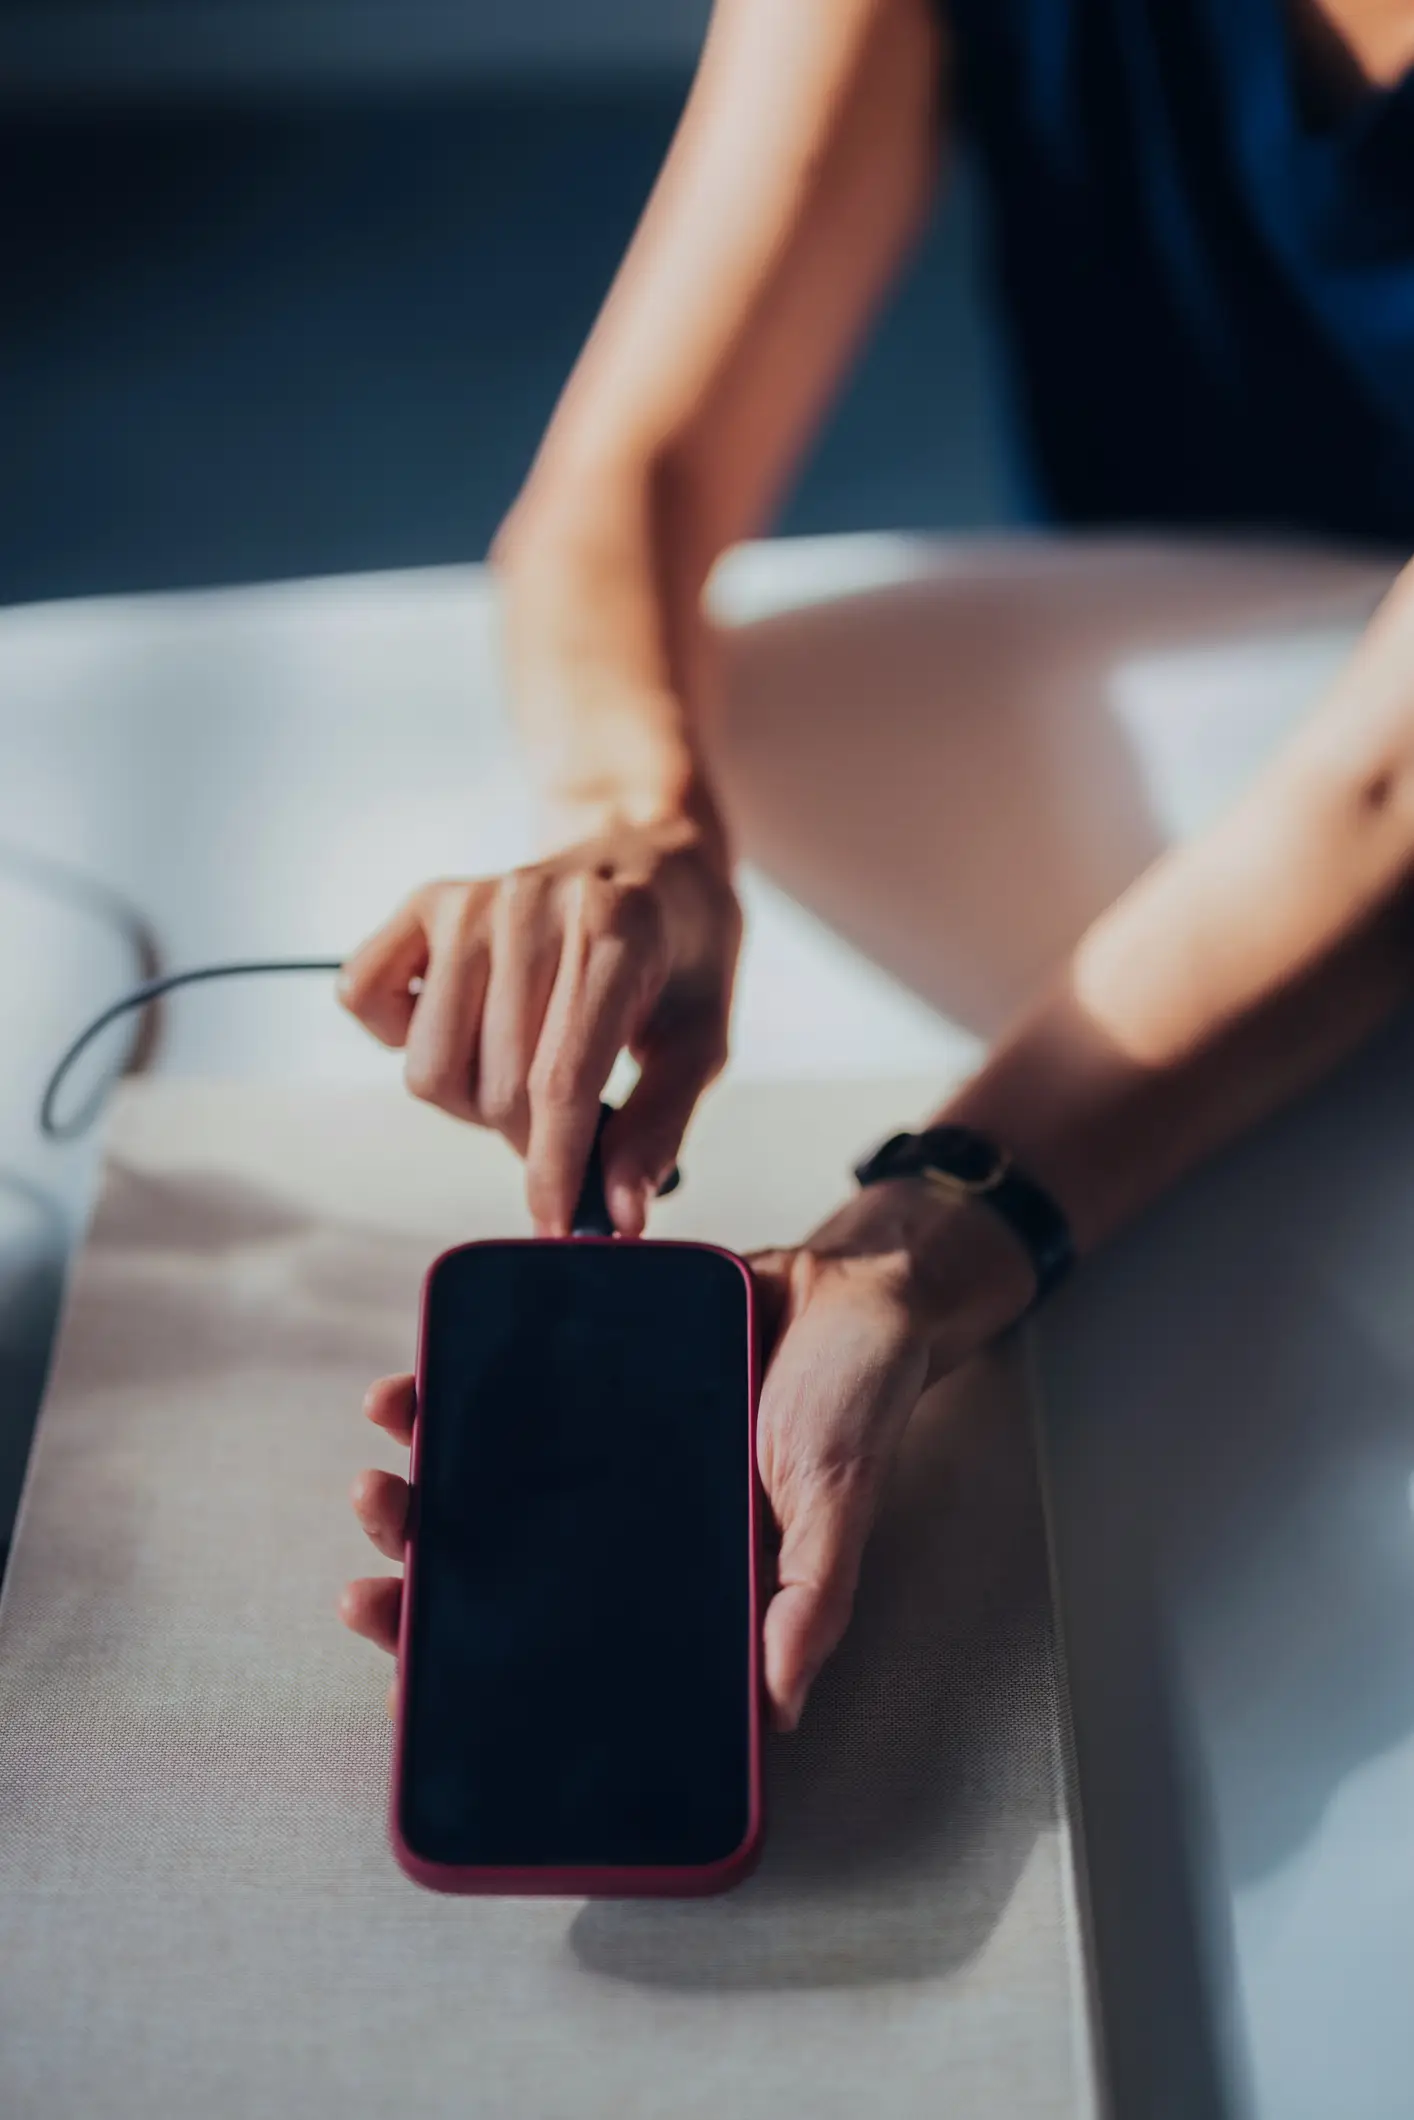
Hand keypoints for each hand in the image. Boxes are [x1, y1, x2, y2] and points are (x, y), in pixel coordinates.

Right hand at [337, 817, 740, 1234]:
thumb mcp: (702, 1037)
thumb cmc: (680, 954)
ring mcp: (470, 898)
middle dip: (526, 1135)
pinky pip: (364, 999)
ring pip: (427, 1064)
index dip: (553, 1168)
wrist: (649, 854)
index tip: (555, 1226)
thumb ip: (660, 1126)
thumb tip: (618, 1215)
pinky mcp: (425, 901)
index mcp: (616, 932)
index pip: (561, 1080)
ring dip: (469, 1095)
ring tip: (518, 1065)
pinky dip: (400, 1034)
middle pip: (494, 1086)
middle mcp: (531, 904)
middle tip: (563, 1116)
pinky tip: (463, 1021)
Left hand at [339, 1181, 1033, 1728]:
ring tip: (382, 1453)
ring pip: (489, 1473)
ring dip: (423, 1470)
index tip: (400, 1651)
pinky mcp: (594, 1366)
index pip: (560, 1627)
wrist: (858, 1283)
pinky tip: (415, 1383)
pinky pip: (513, 1387)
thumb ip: (813, 1598)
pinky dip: (454, 1386)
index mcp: (672, 1568)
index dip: (475, 1649)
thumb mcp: (843, 1502)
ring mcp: (601, 1443)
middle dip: (422, 1555)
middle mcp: (623, 1514)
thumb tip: (778, 1708)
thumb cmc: (861, 1402)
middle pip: (500, 1554)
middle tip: (375, 1544)